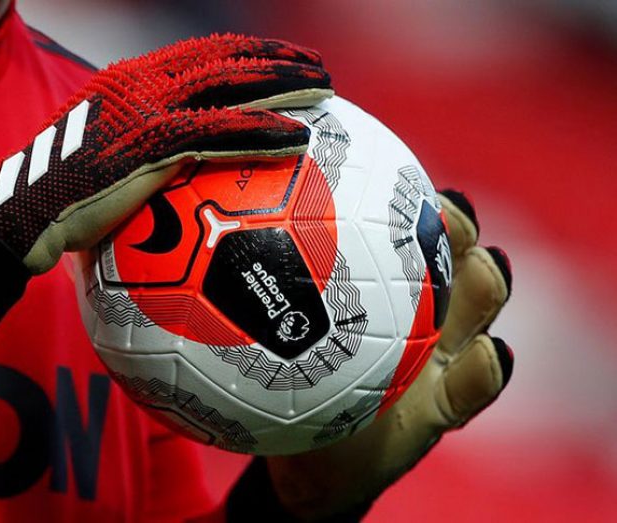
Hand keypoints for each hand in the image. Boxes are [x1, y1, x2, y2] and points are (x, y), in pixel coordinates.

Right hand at [0, 33, 332, 273]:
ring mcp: (145, 109)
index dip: (247, 51)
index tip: (283, 58)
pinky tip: (296, 138)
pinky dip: (261, 133)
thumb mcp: (105, 160)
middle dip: (276, 58)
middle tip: (317, 65)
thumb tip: (182, 173)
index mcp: (132, 81)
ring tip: (323, 87)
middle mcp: (140, 82)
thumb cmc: (64, 198)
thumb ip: (145, 152)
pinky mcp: (149, 143)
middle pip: (223, 58)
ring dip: (282, 84)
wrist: (23, 214)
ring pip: (228, 86)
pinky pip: (218, 133)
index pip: (200, 54)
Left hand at [264, 189, 513, 519]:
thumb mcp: (260, 324)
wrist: (306, 456)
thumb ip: (247, 274)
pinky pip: (477, 386)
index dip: (413, 198)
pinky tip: (485, 354)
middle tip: (442, 209)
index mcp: (381, 285)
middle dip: (459, 227)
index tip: (399, 179)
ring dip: (485, 283)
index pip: (405, 229)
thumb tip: (198, 195)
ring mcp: (438, 357)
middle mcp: (417, 311)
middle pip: (451, 251)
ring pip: (479, 307)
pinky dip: (487, 369)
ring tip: (479, 265)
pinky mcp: (445, 408)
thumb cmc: (283, 380)